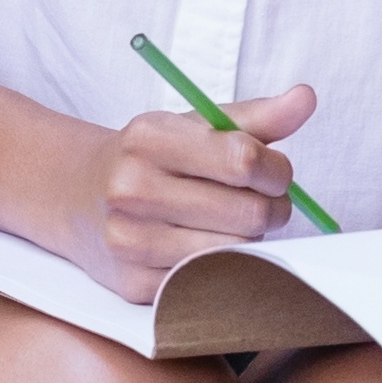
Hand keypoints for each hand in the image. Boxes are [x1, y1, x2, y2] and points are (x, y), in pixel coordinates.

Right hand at [91, 79, 315, 299]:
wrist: (75, 197)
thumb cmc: (148, 159)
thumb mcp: (192, 127)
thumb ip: (254, 118)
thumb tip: (305, 98)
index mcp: (149, 139)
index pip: (243, 160)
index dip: (276, 170)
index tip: (274, 174)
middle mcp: (132, 189)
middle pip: (248, 212)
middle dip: (271, 208)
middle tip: (259, 202)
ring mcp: (130, 241)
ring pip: (235, 252)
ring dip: (250, 240)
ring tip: (233, 224)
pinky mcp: (134, 284)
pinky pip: (211, 283)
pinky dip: (223, 268)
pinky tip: (208, 248)